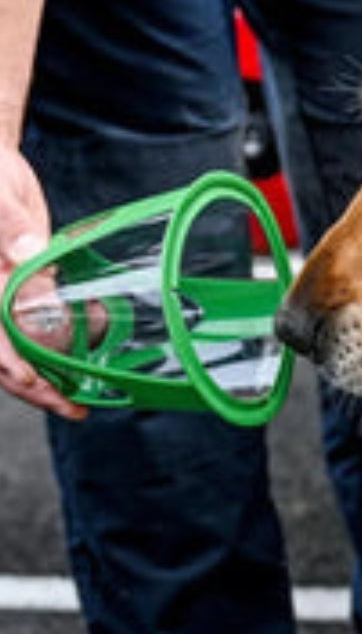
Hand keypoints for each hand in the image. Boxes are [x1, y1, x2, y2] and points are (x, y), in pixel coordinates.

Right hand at [0, 142, 85, 418]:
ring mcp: (4, 296)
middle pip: (3, 351)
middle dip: (35, 385)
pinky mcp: (24, 289)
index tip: (32, 378)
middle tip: (73, 408)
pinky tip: (82, 365)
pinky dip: (56, 348)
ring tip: (79, 402)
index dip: (7, 361)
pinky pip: (36, 326)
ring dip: (47, 376)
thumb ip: (9, 226)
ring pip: (19, 347)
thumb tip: (28, 255)